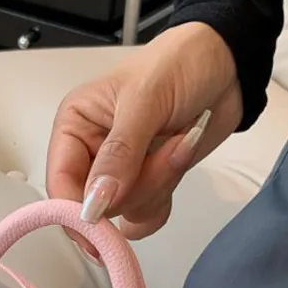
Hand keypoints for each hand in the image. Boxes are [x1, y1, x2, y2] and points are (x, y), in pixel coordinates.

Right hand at [46, 22, 241, 255]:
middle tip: (166, 152)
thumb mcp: (145, 101)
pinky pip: (143, 218)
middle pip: (94, 206)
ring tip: (178, 144)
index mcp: (75, 126)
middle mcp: (90, 153)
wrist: (227, 66)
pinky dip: (165, 199)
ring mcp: (118, 174)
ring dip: (158, 187)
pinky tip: (178, 160)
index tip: (101, 223)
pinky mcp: (144, 185)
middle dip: (135, 188)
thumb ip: (119, 155)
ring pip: (123, 214)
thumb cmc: (180, 63)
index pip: (60, 182)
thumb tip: (95, 201)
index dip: (76, 209)